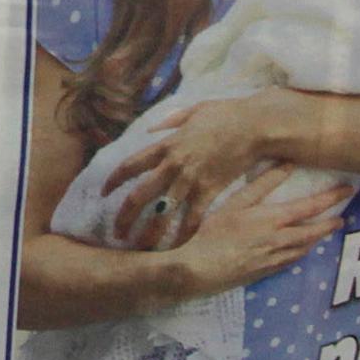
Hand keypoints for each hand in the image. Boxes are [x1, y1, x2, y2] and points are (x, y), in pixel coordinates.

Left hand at [104, 93, 284, 240]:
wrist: (255, 126)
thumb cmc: (226, 114)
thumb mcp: (192, 111)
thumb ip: (170, 122)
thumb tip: (152, 129)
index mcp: (166, 145)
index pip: (130, 165)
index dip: (113, 181)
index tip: (104, 193)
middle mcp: (173, 165)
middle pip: (139, 196)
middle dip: (124, 217)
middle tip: (117, 233)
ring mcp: (191, 180)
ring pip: (163, 214)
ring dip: (150, 233)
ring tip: (141, 249)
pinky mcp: (210, 191)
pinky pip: (193, 219)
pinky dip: (184, 235)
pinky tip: (176, 248)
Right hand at [158, 165, 348, 294]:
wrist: (200, 270)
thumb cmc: (214, 232)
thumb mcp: (236, 203)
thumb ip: (262, 184)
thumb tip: (286, 164)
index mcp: (274, 220)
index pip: (311, 207)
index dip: (331, 197)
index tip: (347, 189)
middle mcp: (280, 241)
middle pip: (314, 231)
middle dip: (330, 223)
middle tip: (343, 217)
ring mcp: (275, 259)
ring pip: (304, 248)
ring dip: (318, 239)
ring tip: (325, 231)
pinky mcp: (265, 272)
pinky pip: (291, 261)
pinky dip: (301, 253)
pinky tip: (300, 250)